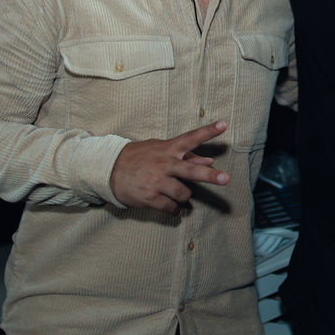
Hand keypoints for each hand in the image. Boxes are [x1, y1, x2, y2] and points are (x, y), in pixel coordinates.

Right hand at [109, 120, 229, 213]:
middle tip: (225, 178)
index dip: (208, 131)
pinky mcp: (149, 197)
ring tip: (180, 196)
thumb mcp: (160, 150)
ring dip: (185, 197)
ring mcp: (156, 181)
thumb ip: (186, 157)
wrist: (109, 170)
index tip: (223, 125)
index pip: (191, 138)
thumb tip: (208, 160)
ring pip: (183, 193)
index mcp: (168, 149)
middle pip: (191, 170)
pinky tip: (172, 207)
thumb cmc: (139, 157)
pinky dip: (175, 209)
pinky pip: (170, 207)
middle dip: (209, 175)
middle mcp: (164, 164)